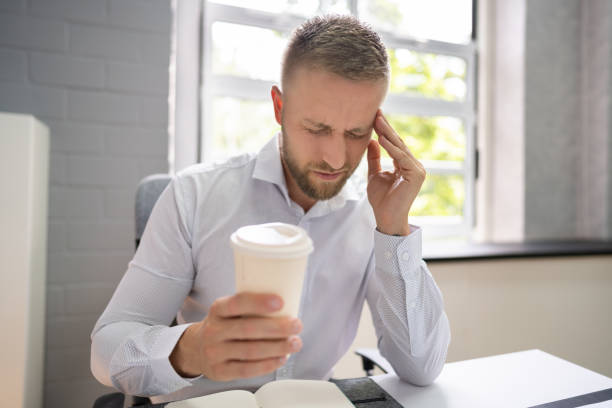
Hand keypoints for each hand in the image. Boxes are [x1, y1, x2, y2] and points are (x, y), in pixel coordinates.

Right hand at [170, 292, 302, 380]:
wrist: (197, 348)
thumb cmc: (224, 325)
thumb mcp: (229, 311)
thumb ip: (250, 308)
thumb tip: (287, 305)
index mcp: (218, 309)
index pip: (237, 303)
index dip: (259, 302)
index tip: (280, 302)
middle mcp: (214, 330)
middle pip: (248, 329)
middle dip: (277, 328)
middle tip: (296, 325)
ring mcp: (215, 352)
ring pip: (250, 351)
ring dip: (277, 347)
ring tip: (295, 343)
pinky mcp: (220, 371)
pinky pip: (247, 369)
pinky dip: (267, 364)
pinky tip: (281, 358)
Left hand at [367, 110, 425, 235]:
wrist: (386, 218)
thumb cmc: (381, 200)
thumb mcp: (374, 174)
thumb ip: (374, 158)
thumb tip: (372, 140)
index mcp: (405, 165)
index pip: (394, 144)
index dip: (384, 130)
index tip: (374, 116)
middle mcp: (414, 165)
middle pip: (398, 143)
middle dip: (386, 127)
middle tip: (376, 112)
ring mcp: (417, 170)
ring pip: (400, 148)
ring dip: (387, 134)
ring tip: (377, 121)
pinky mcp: (416, 175)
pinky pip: (402, 158)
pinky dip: (391, 148)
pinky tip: (381, 138)